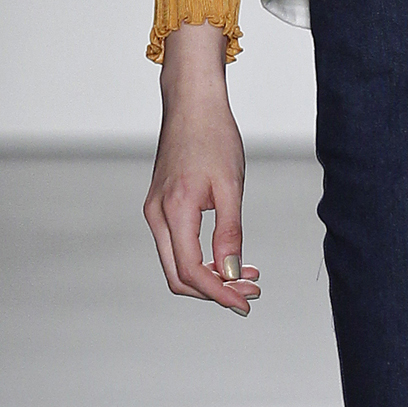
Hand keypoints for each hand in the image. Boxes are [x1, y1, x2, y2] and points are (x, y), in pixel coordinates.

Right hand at [143, 25, 260, 314]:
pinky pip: (177, 246)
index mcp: (174, 211)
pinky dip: (202, 259)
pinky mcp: (161, 206)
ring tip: (248, 275)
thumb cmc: (213, 137)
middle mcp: (157, 215)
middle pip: (179, 275)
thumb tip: (232, 273)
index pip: (191, 271)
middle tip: (251, 292)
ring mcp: (156, 211)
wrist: (192, 104)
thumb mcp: (230, 186)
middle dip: (215, 290)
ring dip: (211, 276)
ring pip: (177, 263)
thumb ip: (230, 233)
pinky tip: (230, 257)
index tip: (245, 302)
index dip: (219, 293)